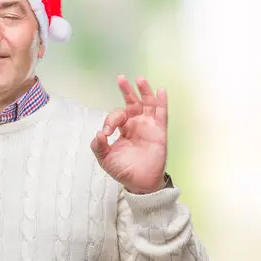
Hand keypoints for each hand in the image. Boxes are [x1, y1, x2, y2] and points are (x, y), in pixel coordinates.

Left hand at [90, 75, 167, 193]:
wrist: (139, 183)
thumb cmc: (123, 170)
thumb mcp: (105, 159)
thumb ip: (98, 147)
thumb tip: (98, 134)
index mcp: (123, 129)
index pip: (116, 116)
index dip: (110, 121)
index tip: (106, 133)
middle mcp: (136, 124)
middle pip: (132, 103)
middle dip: (126, 91)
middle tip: (121, 78)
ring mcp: (148, 126)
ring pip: (147, 104)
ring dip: (144, 91)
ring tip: (139, 79)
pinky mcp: (159, 132)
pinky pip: (161, 114)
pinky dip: (161, 102)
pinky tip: (161, 91)